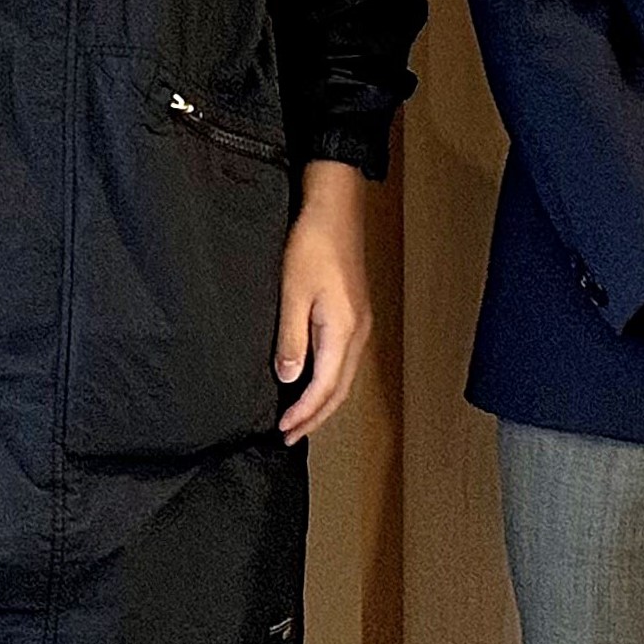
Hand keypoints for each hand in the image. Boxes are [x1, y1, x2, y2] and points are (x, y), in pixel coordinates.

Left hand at [277, 161, 374, 444]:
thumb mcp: (292, 293)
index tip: (283, 429)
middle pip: (340, 389)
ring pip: (343, 376)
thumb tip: (288, 378)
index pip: (325, 388)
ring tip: (298, 416)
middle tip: (290, 435)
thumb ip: (291, 340)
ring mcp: (360, 323)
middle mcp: (358, 332)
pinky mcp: (354, 312)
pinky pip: (343, 359)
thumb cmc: (313, 244)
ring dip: (322, 400)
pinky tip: (311, 379)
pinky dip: (328, 379)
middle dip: (315, 416)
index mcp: (344, 331)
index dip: (304, 413)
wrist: (335, 207)